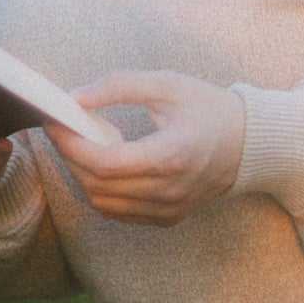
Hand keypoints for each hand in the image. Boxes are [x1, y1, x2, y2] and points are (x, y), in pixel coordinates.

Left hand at [40, 70, 245, 226]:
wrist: (248, 143)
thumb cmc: (209, 108)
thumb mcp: (168, 84)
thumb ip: (119, 86)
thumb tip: (75, 99)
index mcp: (171, 155)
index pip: (104, 163)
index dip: (71, 144)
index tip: (55, 122)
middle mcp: (168, 190)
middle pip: (97, 185)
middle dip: (71, 156)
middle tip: (65, 128)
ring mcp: (168, 209)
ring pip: (103, 203)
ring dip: (84, 175)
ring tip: (88, 145)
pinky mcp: (167, 218)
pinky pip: (120, 212)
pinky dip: (103, 191)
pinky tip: (108, 165)